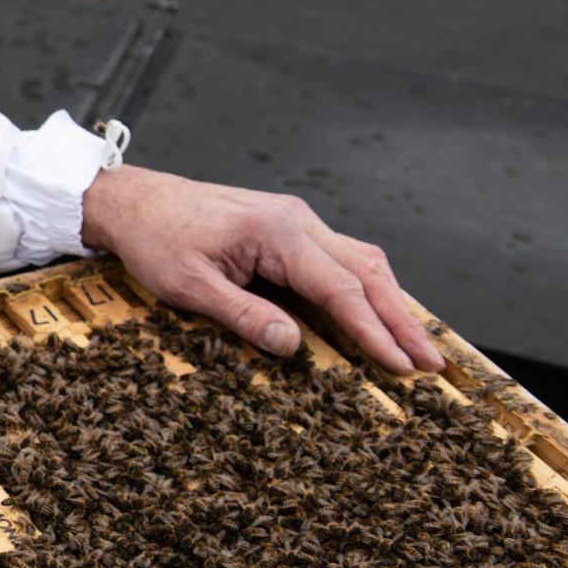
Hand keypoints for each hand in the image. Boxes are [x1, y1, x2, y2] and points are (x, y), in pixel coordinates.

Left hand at [78, 165, 442, 374]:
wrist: (135, 200)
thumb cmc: (155, 240)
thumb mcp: (189, 286)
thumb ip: (243, 315)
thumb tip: (294, 346)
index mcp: (277, 232)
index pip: (340, 288)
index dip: (374, 331)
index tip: (402, 366)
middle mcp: (297, 220)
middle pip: (367, 271)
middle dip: (402, 319)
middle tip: (432, 363)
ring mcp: (296, 220)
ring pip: (361, 261)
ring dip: (390, 303)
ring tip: (416, 346)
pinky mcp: (289, 227)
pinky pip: (340, 258)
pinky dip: (365, 288)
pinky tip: (377, 315)